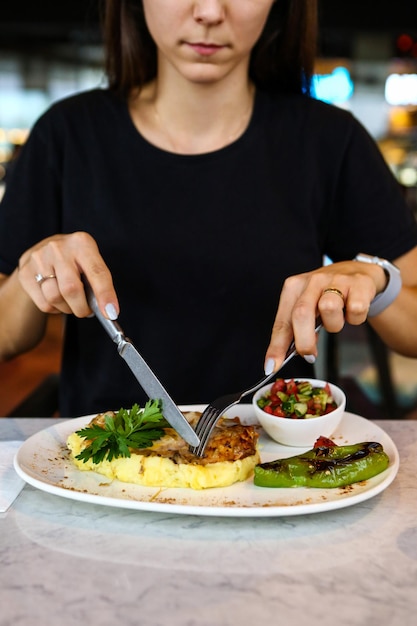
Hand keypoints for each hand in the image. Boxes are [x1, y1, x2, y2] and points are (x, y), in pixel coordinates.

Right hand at [18, 231, 118, 318]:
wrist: (45, 252)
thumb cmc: (75, 261)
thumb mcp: (90, 262)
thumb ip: (98, 282)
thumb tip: (107, 310)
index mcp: (82, 243)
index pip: (97, 272)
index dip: (105, 294)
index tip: (111, 313)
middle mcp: (58, 248)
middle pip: (71, 289)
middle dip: (82, 308)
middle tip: (86, 311)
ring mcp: (39, 259)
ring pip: (55, 298)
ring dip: (68, 309)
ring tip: (71, 303)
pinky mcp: (25, 272)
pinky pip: (44, 303)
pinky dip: (55, 308)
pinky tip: (58, 299)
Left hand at [264, 260, 385, 373]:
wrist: (357, 272)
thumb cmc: (327, 293)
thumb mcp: (308, 306)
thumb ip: (297, 328)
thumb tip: (289, 355)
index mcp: (294, 287)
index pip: (282, 321)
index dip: (276, 346)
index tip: (271, 366)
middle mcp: (312, 281)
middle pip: (301, 314)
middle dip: (304, 341)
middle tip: (309, 355)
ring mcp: (336, 280)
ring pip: (329, 309)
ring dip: (335, 325)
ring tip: (337, 320)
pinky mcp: (358, 284)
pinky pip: (355, 310)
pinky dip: (355, 319)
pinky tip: (352, 311)